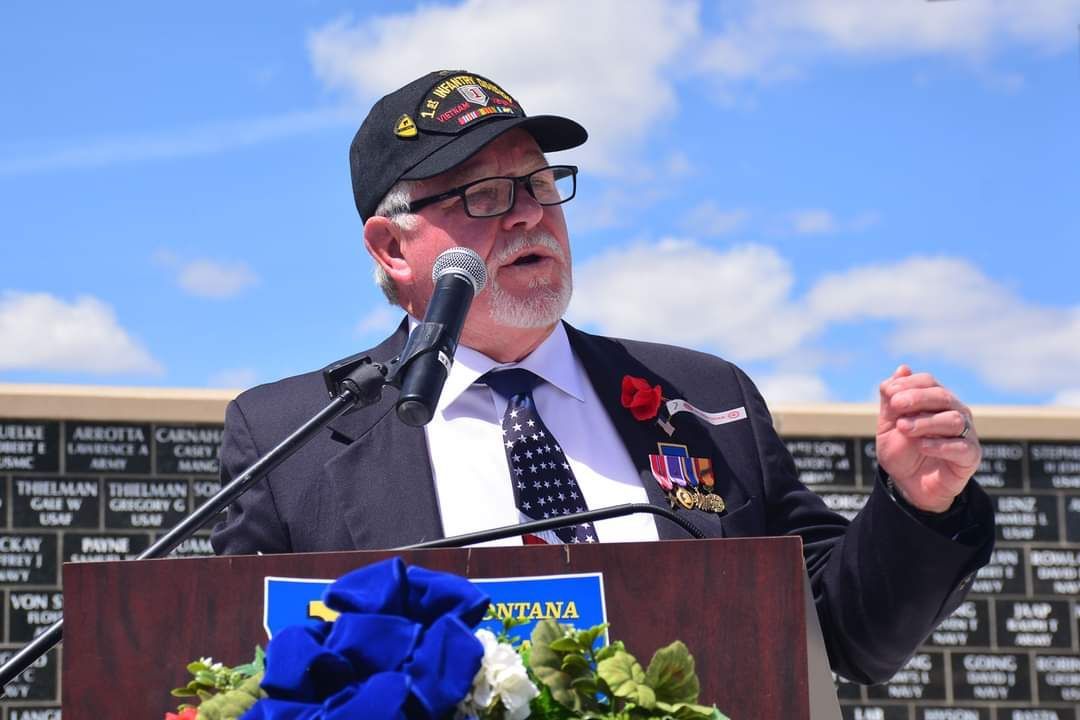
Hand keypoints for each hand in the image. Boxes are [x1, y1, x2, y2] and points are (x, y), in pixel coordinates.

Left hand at [877, 365, 980, 512]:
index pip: (928, 382)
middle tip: (896, 405)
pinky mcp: (970, 456)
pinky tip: (921, 446)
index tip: (888, 393)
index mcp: (935, 402)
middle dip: (917, 398)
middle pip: (942, 396)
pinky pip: (961, 446)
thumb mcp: (889, 425)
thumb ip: (892, 400)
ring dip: (926, 421)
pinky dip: (939, 444)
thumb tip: (902, 369)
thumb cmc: (902, 452)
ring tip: (904, 428)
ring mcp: (965, 434)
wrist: (908, 486)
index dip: (909, 384)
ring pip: (954, 419)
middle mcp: (955, 413)